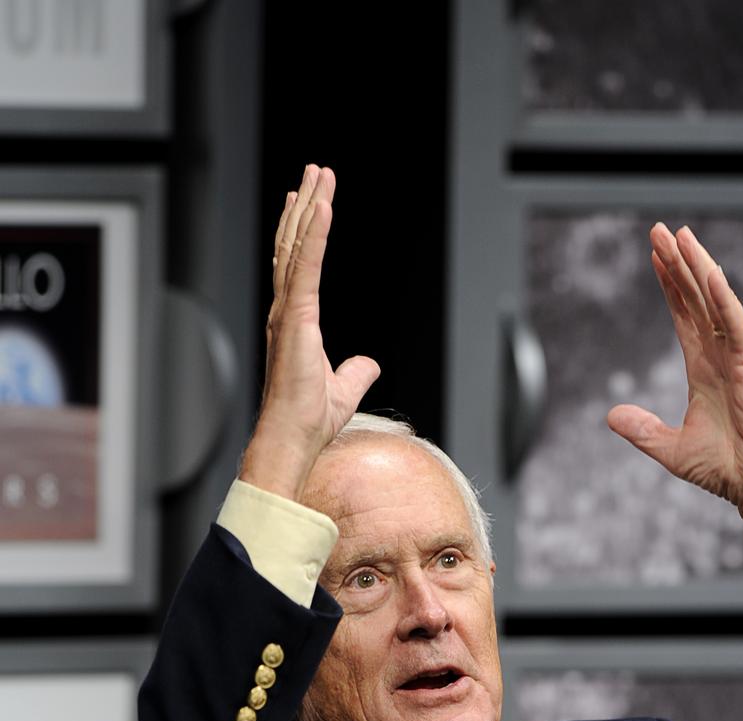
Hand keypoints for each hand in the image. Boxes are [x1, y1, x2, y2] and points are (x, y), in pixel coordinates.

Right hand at [242, 164, 379, 501]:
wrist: (292, 438)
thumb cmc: (308, 420)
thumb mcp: (343, 389)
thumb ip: (356, 372)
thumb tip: (370, 364)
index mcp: (294, 321)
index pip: (298, 264)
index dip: (304, 230)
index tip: (310, 201)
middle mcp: (284, 310)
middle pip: (293, 244)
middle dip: (305, 205)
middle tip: (314, 172)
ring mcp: (286, 311)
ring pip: (296, 246)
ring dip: (309, 208)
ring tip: (318, 175)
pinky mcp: (295, 317)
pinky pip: (305, 267)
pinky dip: (313, 235)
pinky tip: (322, 207)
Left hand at [607, 223, 742, 529]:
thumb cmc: (726, 470)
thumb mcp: (671, 449)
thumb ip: (643, 430)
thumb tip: (611, 414)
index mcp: (703, 369)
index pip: (684, 316)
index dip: (669, 286)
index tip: (655, 256)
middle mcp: (721, 357)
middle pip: (697, 299)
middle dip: (678, 264)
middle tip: (662, 230)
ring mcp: (739, 359)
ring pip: (716, 303)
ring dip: (698, 269)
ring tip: (682, 236)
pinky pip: (738, 327)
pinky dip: (725, 300)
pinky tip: (711, 274)